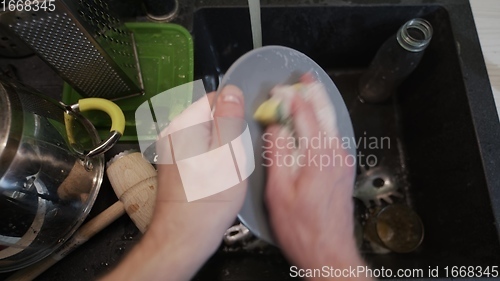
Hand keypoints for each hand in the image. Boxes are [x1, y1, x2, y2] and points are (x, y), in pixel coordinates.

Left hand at [102, 85, 246, 280]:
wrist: (184, 236)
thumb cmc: (207, 200)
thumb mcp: (228, 154)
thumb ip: (229, 118)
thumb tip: (232, 90)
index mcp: (183, 125)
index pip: (215, 98)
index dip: (234, 115)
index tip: (239, 136)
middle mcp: (172, 133)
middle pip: (211, 117)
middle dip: (228, 133)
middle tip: (232, 159)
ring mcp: (171, 150)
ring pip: (208, 136)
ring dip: (221, 148)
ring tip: (223, 171)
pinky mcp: (175, 165)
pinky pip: (201, 151)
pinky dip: (212, 160)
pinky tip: (215, 178)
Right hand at [264, 79, 367, 278]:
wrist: (329, 252)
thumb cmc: (304, 229)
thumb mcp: (279, 191)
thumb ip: (277, 154)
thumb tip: (274, 129)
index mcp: (320, 156)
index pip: (305, 114)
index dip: (290, 98)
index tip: (278, 90)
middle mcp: (336, 155)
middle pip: (325, 113)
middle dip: (313, 92)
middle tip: (305, 77)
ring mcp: (343, 162)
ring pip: (331, 123)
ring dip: (318, 106)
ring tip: (308, 91)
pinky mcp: (343, 170)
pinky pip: (333, 136)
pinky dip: (322, 123)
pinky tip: (314, 122)